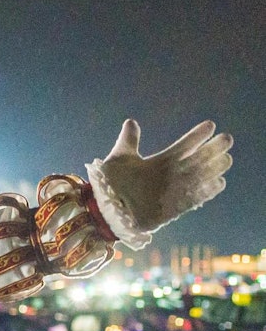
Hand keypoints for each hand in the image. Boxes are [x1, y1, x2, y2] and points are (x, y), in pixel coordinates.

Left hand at [86, 120, 231, 247]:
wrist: (103, 208)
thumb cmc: (109, 182)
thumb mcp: (119, 157)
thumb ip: (129, 140)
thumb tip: (131, 121)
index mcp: (157, 162)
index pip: (182, 147)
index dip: (196, 137)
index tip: (210, 125)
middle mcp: (168, 176)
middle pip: (195, 161)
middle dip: (210, 150)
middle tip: (227, 139)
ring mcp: (171, 192)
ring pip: (197, 178)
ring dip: (212, 169)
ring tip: (227, 158)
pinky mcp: (170, 209)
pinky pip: (192, 200)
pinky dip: (205, 192)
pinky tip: (219, 183)